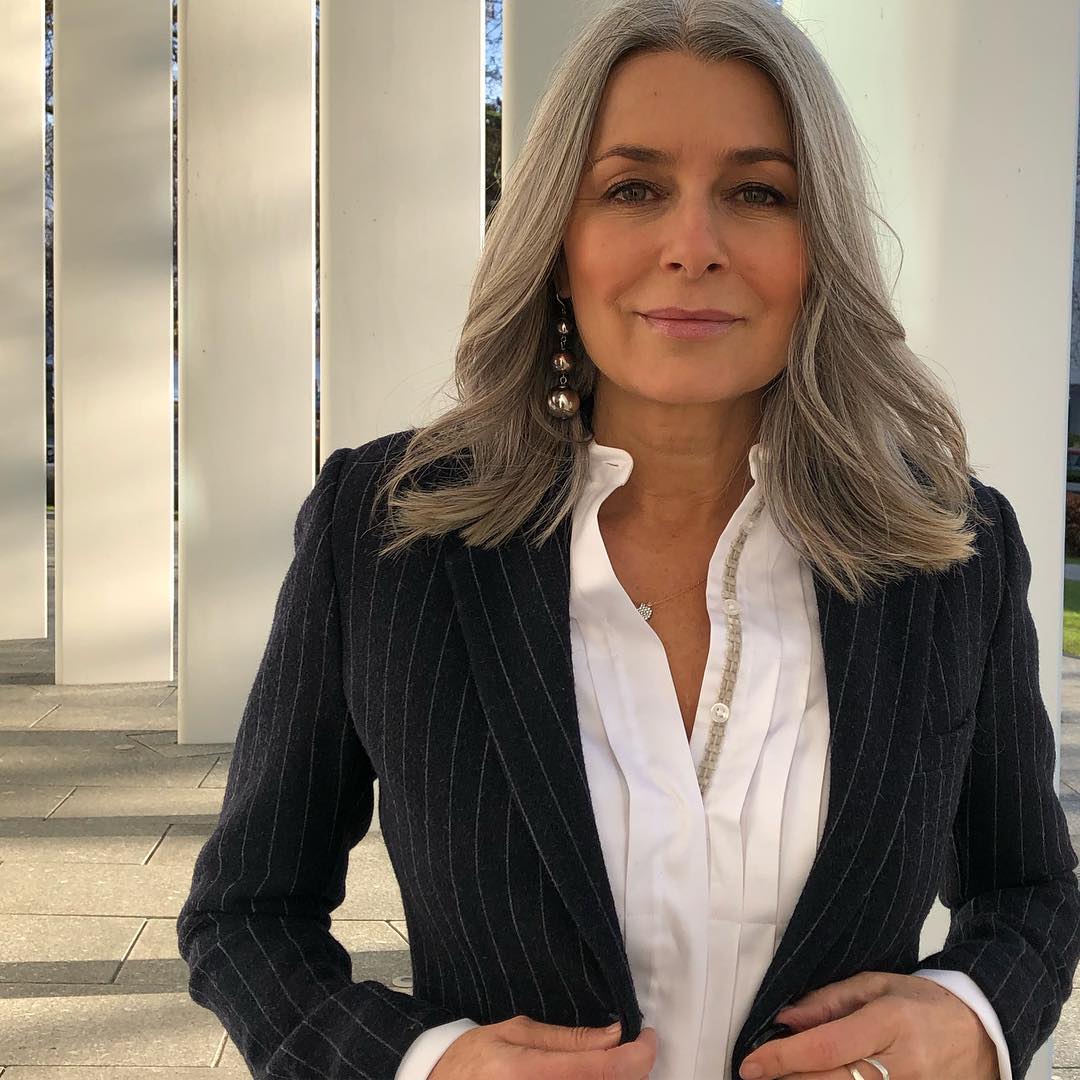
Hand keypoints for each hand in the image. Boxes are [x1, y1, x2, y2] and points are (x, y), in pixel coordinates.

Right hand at [429, 1014, 657, 1078]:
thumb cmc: (476, 1056)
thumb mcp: (518, 1032)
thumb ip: (568, 1039)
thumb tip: (614, 1035)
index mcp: (532, 1072)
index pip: (603, 1069)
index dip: (636, 1056)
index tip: (647, 1038)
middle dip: (630, 1069)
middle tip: (631, 1049)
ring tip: (609, 1062)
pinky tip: (594, 1075)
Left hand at [737, 971, 998, 1078]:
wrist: (981, 1033)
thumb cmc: (920, 1002)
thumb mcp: (875, 985)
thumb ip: (828, 1001)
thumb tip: (784, 1020)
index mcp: (889, 1022)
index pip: (826, 1047)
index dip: (784, 1058)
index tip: (751, 1064)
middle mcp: (903, 1065)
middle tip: (758, 1075)